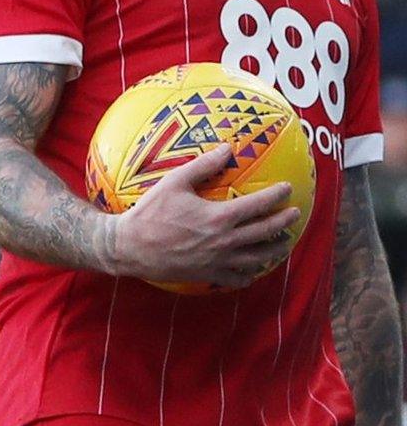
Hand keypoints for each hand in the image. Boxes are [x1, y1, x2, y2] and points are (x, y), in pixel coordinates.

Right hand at [105, 145, 300, 290]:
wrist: (129, 246)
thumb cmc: (149, 212)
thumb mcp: (174, 183)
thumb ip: (203, 166)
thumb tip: (226, 148)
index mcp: (219, 217)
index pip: (258, 205)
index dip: (277, 195)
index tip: (287, 188)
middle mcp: (225, 241)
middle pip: (266, 232)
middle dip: (285, 221)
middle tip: (295, 213)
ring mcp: (219, 260)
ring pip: (259, 257)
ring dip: (276, 248)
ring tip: (285, 241)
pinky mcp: (209, 274)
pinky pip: (239, 278)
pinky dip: (251, 273)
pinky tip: (254, 268)